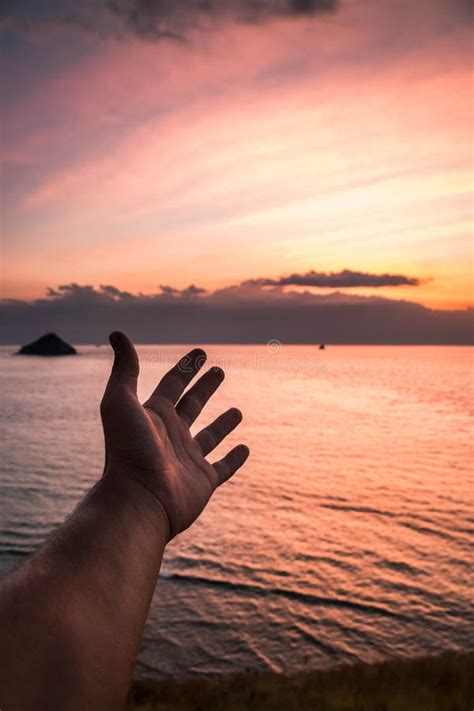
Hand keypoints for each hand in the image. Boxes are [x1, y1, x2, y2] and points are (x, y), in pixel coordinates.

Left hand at [100, 332, 248, 538]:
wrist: (138, 500)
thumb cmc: (128, 450)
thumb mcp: (120, 401)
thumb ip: (125, 368)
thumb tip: (116, 333)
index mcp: (154, 415)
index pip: (173, 384)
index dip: (186, 367)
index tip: (202, 352)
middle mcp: (171, 436)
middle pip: (192, 405)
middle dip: (205, 387)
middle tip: (219, 371)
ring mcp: (188, 459)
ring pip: (210, 436)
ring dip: (223, 423)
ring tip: (238, 410)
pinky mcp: (203, 481)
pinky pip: (223, 468)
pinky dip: (235, 459)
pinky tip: (245, 449)